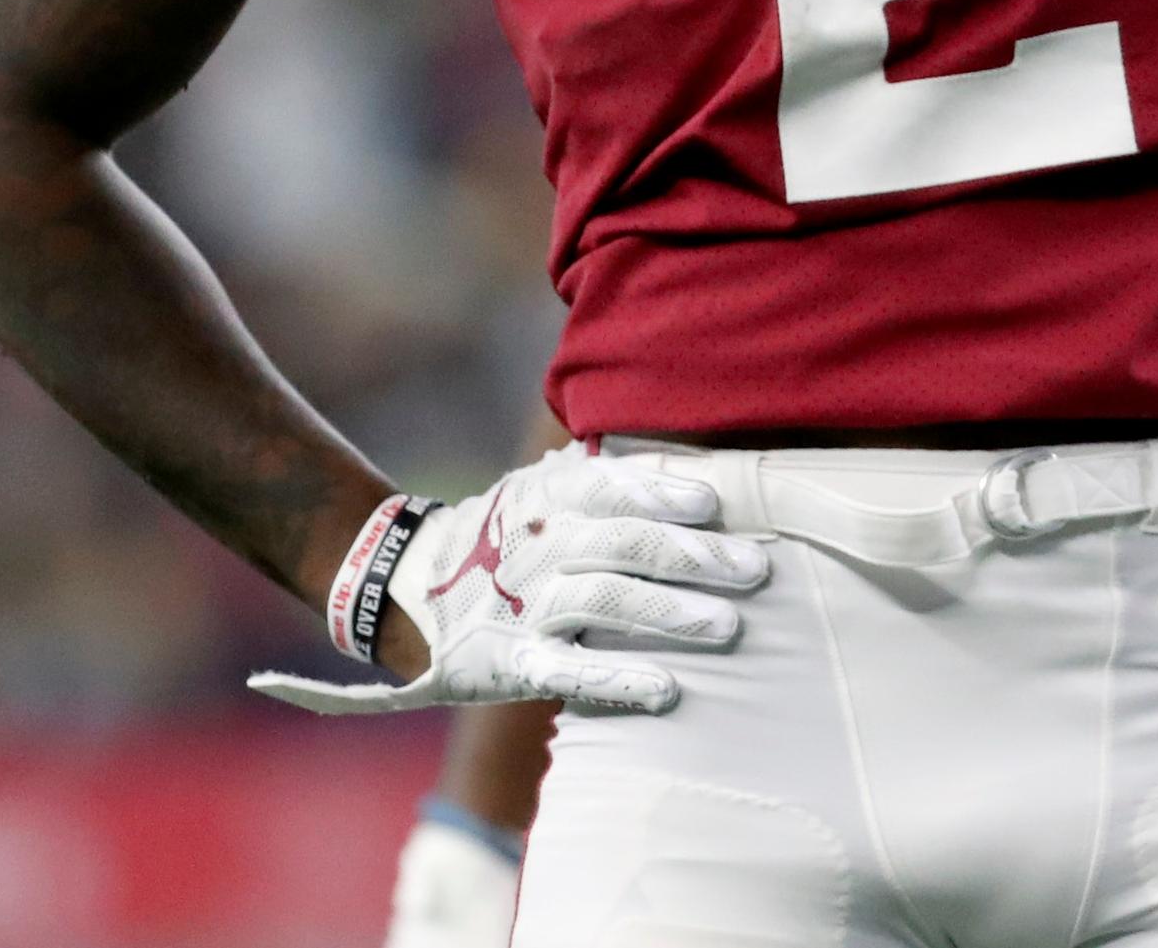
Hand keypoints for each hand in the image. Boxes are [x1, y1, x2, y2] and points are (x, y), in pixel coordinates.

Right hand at [249, 447, 766, 717]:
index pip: (610, 485)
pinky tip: (667, 689)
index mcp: (545, 495)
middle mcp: (536, 543)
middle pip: (622, 545)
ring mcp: (521, 604)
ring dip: (670, 614)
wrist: (401, 589)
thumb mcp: (538, 492)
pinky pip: (567, 671)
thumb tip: (694, 468)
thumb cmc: (501, 536)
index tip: (714, 504)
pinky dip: (618, 680)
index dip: (662, 492)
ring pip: (604, 603)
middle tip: (756, 571)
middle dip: (694, 558)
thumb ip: (602, 479)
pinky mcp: (510, 661)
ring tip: (727, 627)